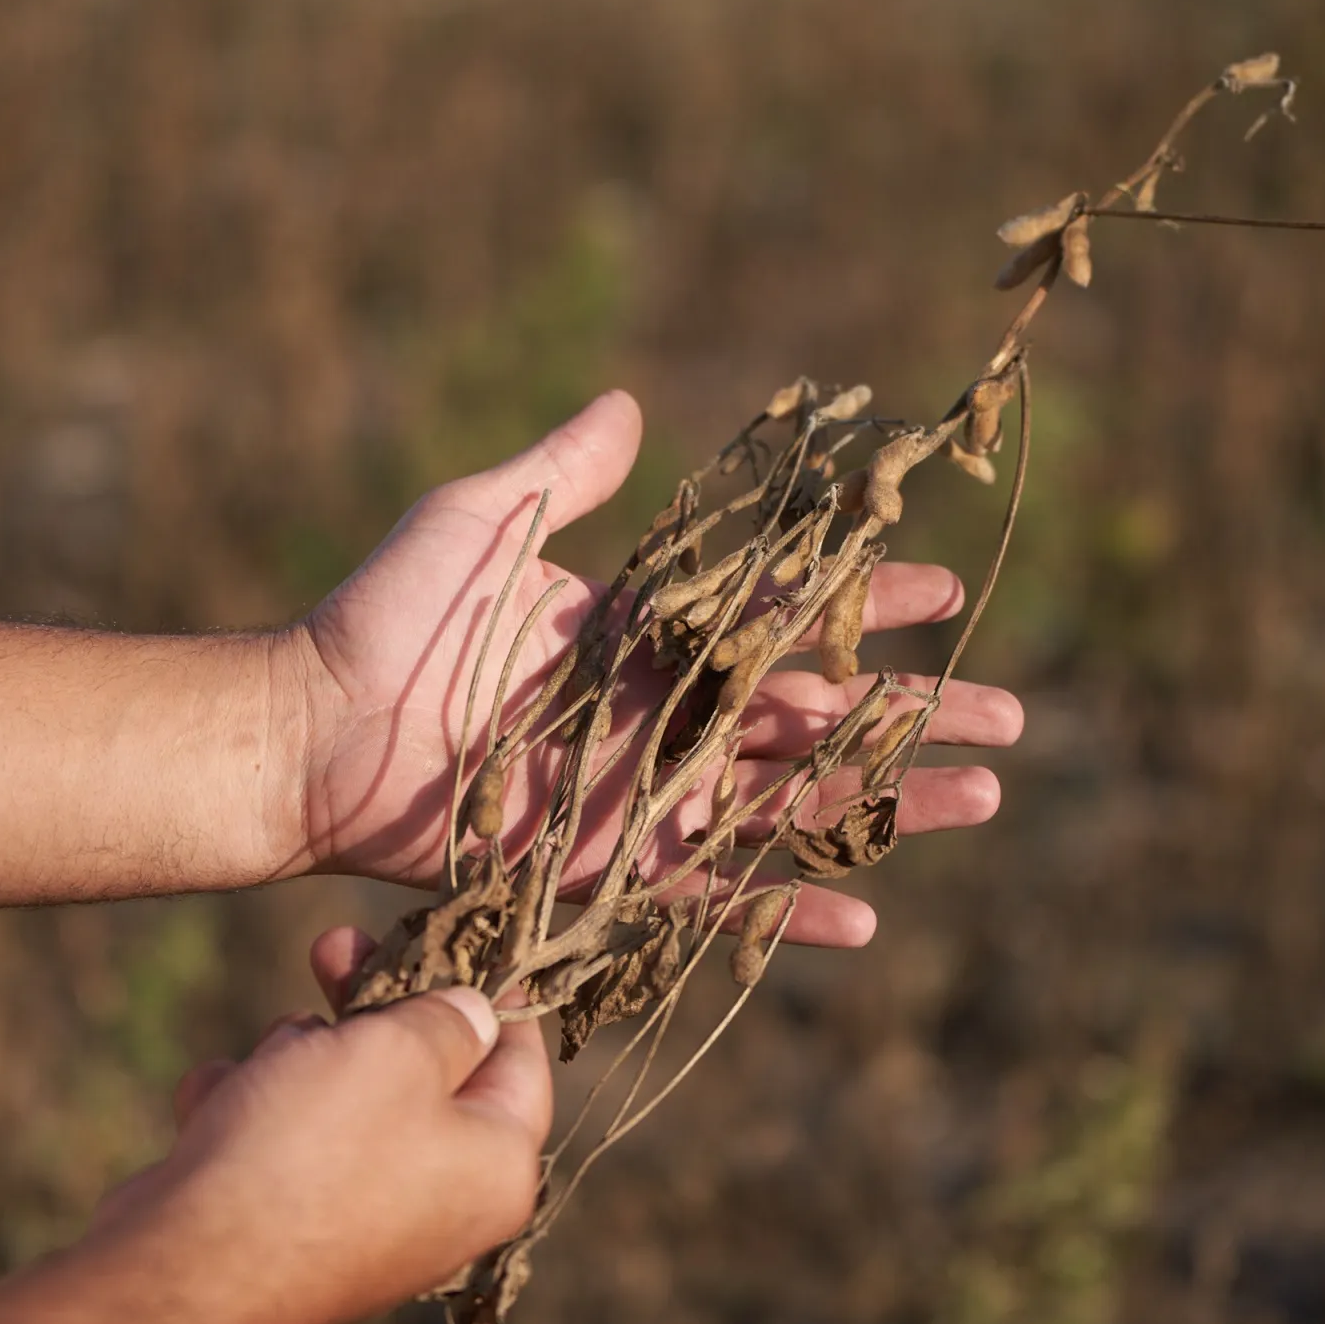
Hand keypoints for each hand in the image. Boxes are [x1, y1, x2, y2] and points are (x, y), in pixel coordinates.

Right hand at [0, 928, 549, 1323]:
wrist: (190, 1263)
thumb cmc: (315, 1147)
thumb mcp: (399, 1050)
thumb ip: (446, 1019)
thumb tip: (475, 1012)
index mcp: (496, 1165)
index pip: (519, 1054)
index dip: (485, 985)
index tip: (451, 933)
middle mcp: (442, 1201)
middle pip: (421, 1069)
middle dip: (367, 1008)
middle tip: (332, 947)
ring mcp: (364, 1216)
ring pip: (340, 1096)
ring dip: (295, 1059)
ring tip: (268, 1065)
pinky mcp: (289, 1225)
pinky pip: (278, 1140)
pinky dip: (244, 1112)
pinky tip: (215, 1104)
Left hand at [274, 391, 1022, 945]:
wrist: (314, 732)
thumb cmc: (390, 619)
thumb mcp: (478, 520)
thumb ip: (561, 475)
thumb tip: (631, 406)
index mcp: (650, 634)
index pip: (784, 616)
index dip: (864, 603)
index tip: (944, 589)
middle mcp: (665, 716)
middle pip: (818, 717)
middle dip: (914, 714)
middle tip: (1011, 716)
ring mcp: (647, 798)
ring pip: (794, 805)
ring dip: (887, 806)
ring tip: (985, 801)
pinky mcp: (612, 870)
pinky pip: (716, 897)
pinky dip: (787, 911)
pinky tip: (865, 917)